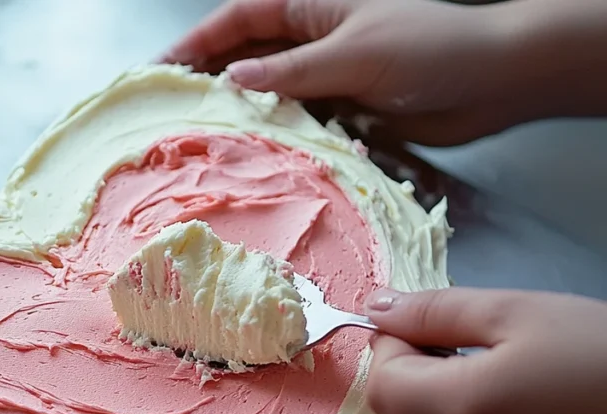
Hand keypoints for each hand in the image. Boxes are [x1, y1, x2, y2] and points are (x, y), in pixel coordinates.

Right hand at [162, 0, 606, 145]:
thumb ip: (291, 71)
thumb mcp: (353, 54)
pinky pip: (295, 124)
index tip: (160, 68)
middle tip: (168, 111)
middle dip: (207, 79)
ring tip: (197, 139)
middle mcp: (312, 39)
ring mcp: (325, 77)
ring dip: (237, 114)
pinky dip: (273, 138)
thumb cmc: (430, 49)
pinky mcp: (342, 112)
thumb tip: (232, 78)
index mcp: (312, 7)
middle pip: (245, 56)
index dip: (196, 40)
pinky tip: (249, 156)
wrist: (495, 82)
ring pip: (266, 94)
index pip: (239, 18)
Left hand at [364, 287, 606, 413]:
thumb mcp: (521, 313)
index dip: (390, 348)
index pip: (380, 385)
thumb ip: (438, 312)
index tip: (420, 324)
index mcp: (464, 410)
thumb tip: (377, 308)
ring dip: (446, 407)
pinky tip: (528, 412)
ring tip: (505, 375)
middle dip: (416, 375)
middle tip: (463, 342)